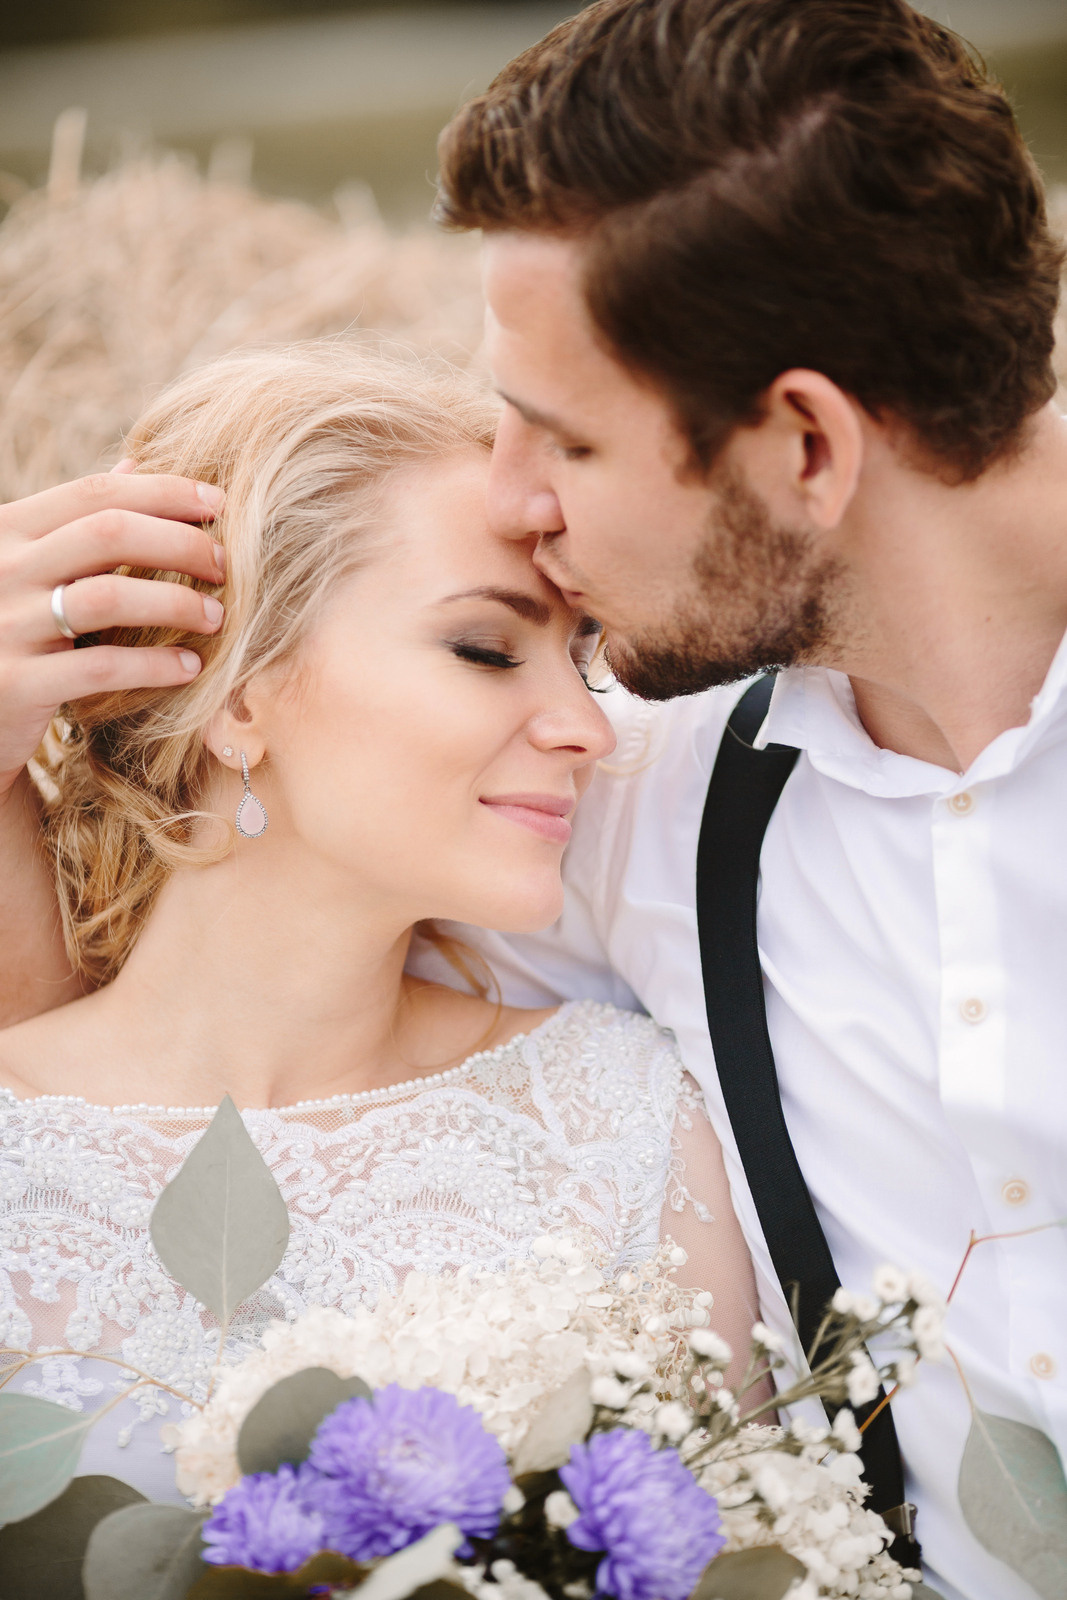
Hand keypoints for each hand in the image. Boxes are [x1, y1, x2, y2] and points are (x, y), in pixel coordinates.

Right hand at [0, 466, 226, 798]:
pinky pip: (100, 667)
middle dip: (180, 543)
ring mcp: (5, 625)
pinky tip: (191, 666)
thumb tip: (134, 462)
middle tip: (224, 565)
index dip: (164, 492)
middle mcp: (1, 569)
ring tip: (216, 617)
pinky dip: (155, 665)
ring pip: (107, 597)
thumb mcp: (30, 563)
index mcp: (8, 529)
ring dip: (176, 603)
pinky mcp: (17, 683)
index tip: (219, 503)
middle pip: (109, 534)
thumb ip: (76, 518)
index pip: (96, 493)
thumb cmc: (11, 626)